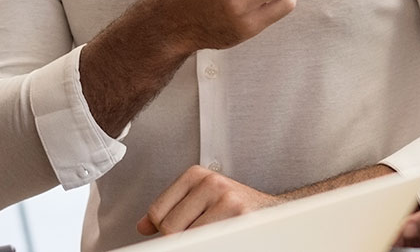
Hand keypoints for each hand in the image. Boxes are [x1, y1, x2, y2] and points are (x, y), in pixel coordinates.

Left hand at [138, 165, 282, 235]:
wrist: (275, 212)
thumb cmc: (237, 208)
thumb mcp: (201, 199)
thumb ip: (170, 210)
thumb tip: (143, 227)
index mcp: (196, 175)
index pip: (158, 213)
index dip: (163, 231)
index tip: (175, 235)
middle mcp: (211, 183)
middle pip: (170, 227)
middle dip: (180, 238)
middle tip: (199, 236)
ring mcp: (227, 200)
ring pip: (188, 237)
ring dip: (197, 242)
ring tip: (212, 236)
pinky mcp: (240, 219)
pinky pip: (208, 241)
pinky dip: (209, 244)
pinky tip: (219, 240)